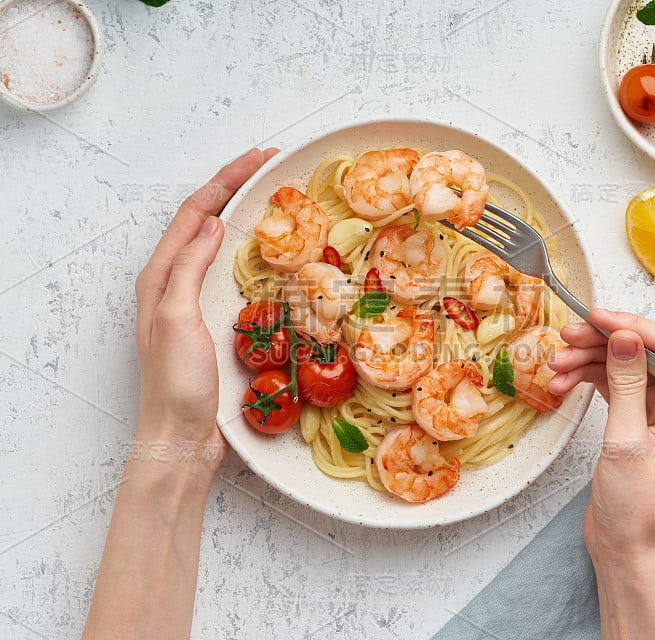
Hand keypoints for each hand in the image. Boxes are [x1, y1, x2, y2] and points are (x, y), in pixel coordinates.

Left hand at [134, 147, 278, 474]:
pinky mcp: (212, 317)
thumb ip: (189, 268)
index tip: (261, 158)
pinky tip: (269, 251)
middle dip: (236, 187)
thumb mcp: (178, 318)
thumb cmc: (176, 383)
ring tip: (273, 196)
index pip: (194, 211)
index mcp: (161, 275)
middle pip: (205, 219)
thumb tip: (211, 221)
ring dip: (243, 213)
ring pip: (218, 243)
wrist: (181, 435)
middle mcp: (174, 280)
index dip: (226, 179)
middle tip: (272, 166)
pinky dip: (250, 250)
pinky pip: (230, 271)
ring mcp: (194, 299)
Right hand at [548, 308, 654, 558]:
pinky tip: (563, 383)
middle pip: (645, 355)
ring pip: (624, 367)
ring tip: (556, 367)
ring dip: (588, 362)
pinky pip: (613, 385)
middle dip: (603, 344)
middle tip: (567, 338)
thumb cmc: (636, 509)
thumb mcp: (628, 443)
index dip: (634, 328)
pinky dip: (588, 380)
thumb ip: (627, 385)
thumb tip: (625, 337)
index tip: (598, 317)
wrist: (624, 547)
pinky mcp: (636, 419)